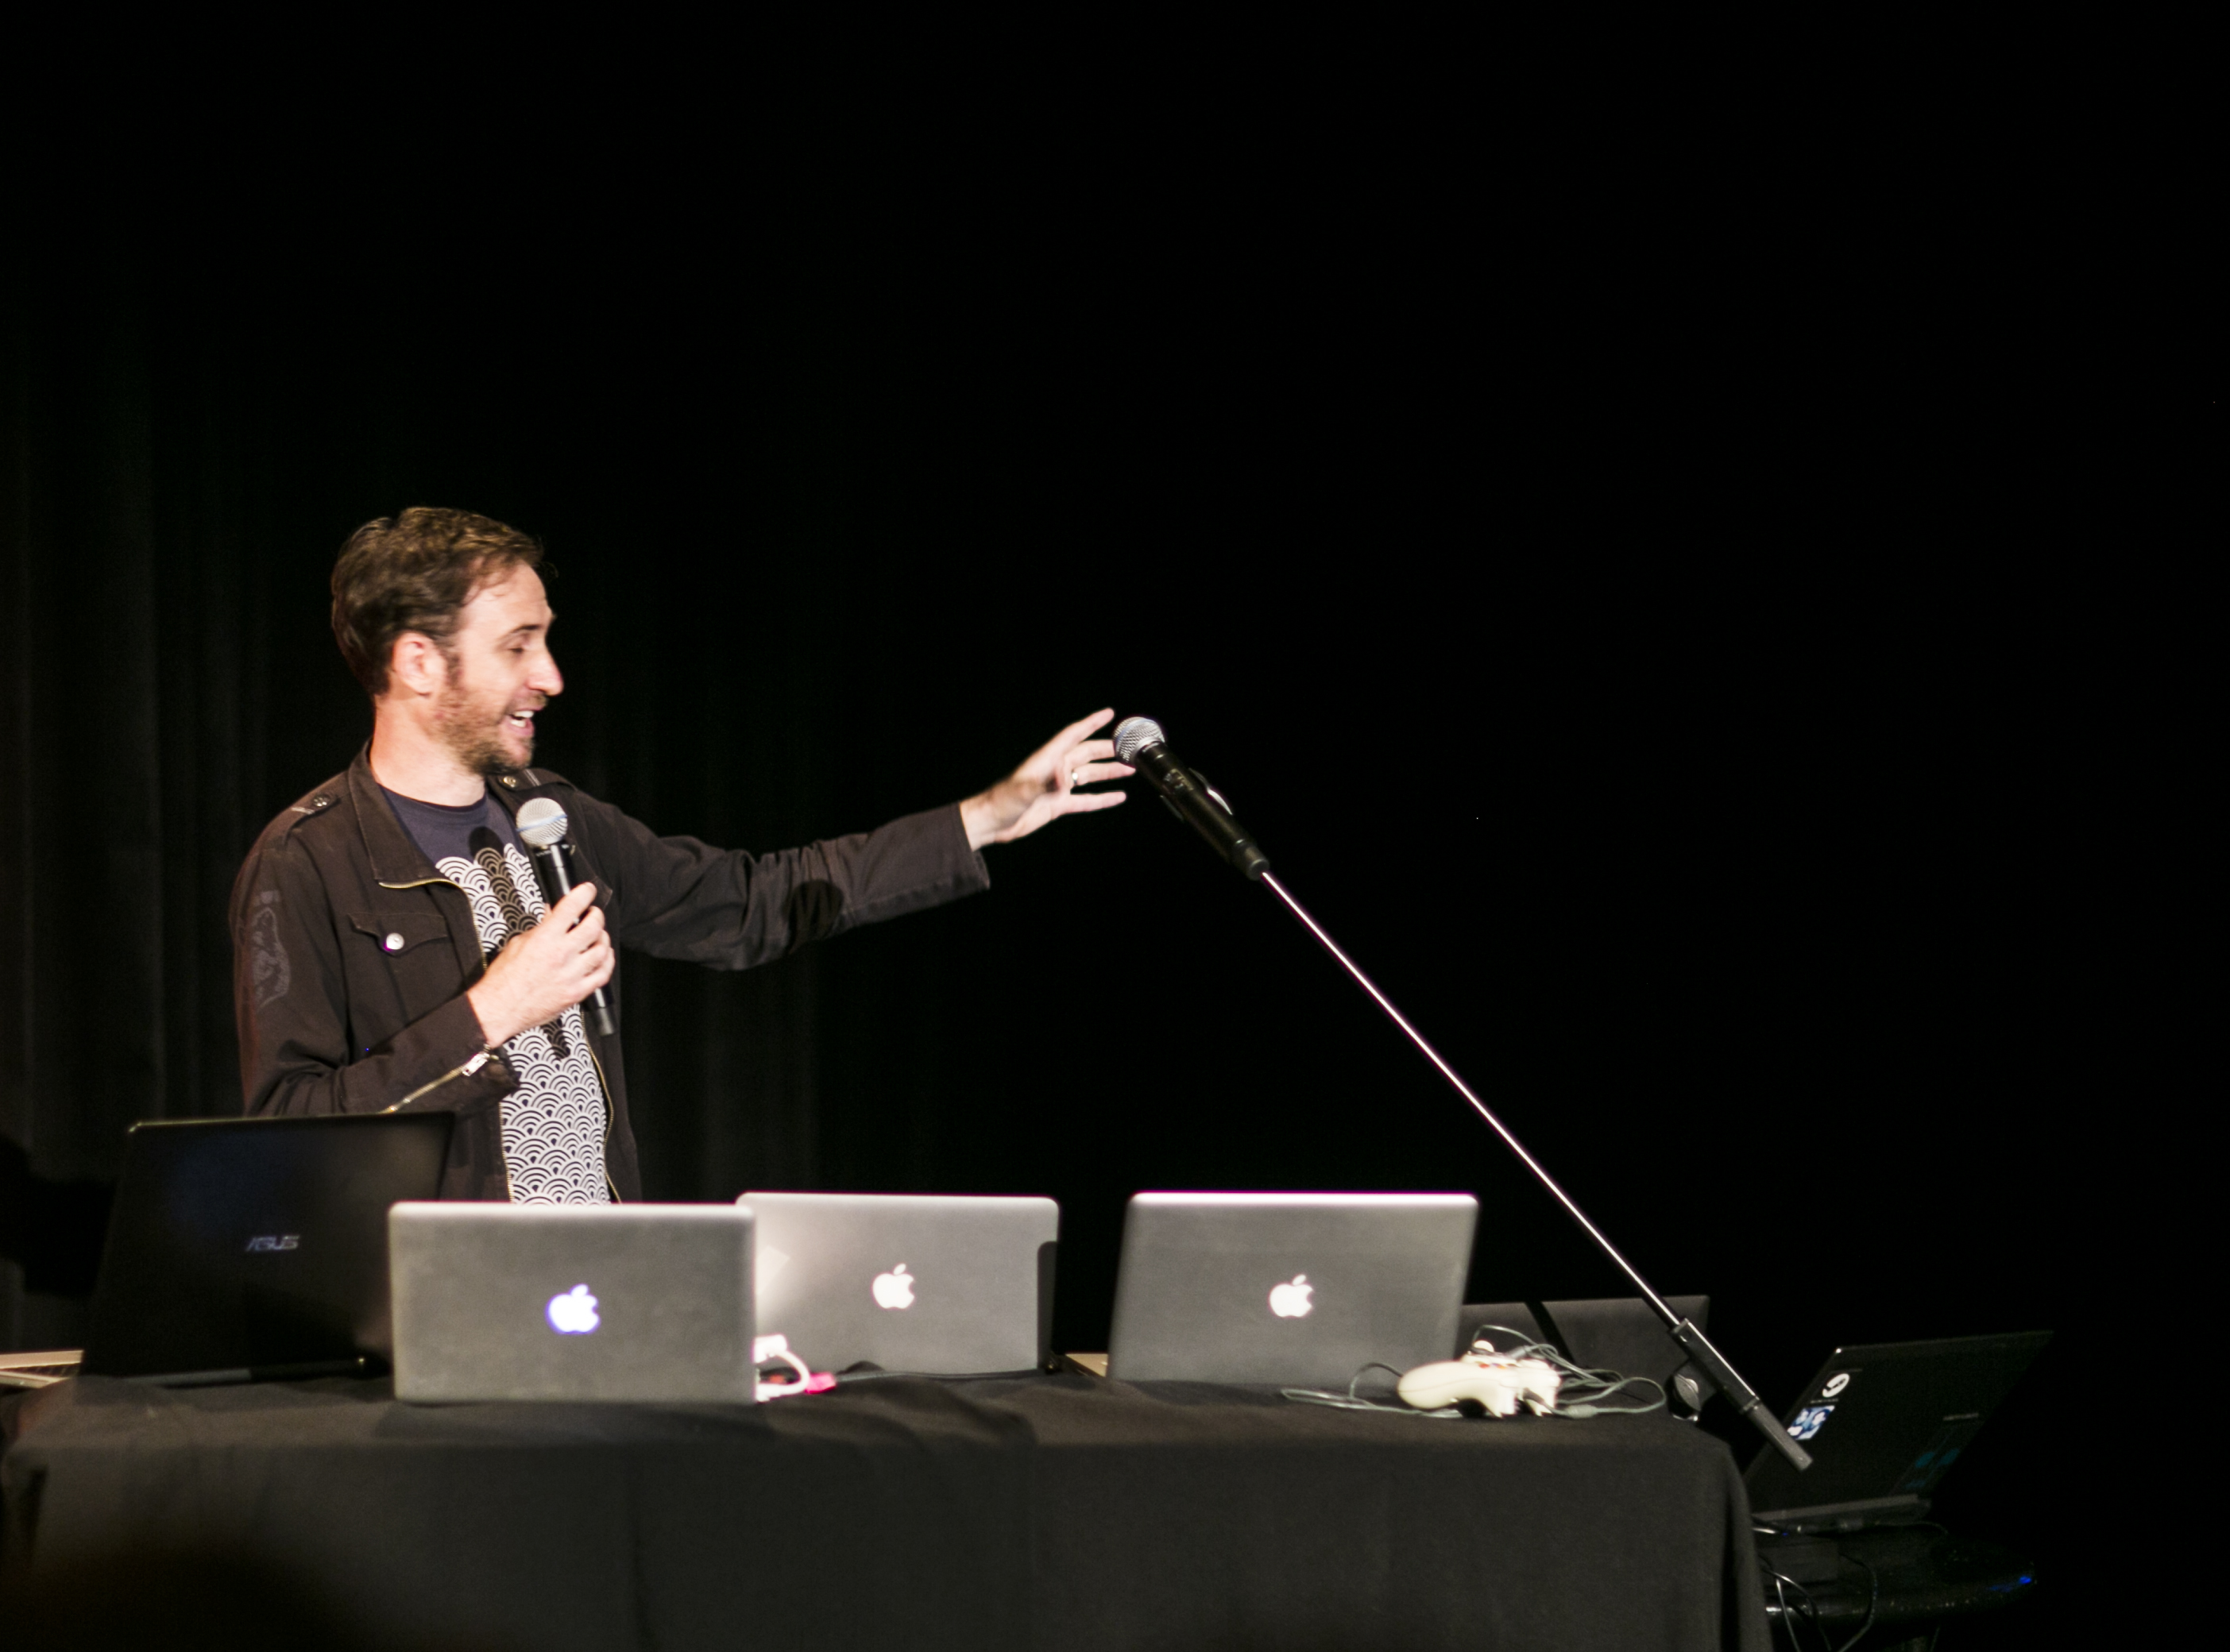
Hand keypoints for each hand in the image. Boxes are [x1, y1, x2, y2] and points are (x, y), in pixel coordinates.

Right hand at [466, 882, 614, 1046]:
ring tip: (598, 936)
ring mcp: (571, 975)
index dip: (584, 893)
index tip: (588, 891)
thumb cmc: (503, 980)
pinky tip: (603, 958)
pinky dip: (607, 963)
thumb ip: (539, 928)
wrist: (499, 1009)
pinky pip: (602, 975)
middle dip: (596, 916)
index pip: (571, 907)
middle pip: (594, 927)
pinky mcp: (576, 992)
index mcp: (545, 939)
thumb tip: (551, 915)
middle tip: (593, 914)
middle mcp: (561, 955)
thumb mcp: (517, 944)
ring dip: (602, 939)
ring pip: (602, 950)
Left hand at [960, 708, 1134, 848]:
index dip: (1091, 723)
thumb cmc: (1002, 802)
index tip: (1108, 713)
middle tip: (1128, 748)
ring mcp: (1057, 787)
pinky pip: (1086, 800)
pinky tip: (1117, 797)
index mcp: (1047, 759)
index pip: (1073, 735)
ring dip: (1108, 772)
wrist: (992, 822)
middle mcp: (1055, 770)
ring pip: (1089, 775)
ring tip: (1129, 770)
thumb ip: (1045, 783)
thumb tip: (1065, 777)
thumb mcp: (1023, 791)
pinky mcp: (1057, 804)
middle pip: (1086, 754)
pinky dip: (1102, 798)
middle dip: (1107, 749)